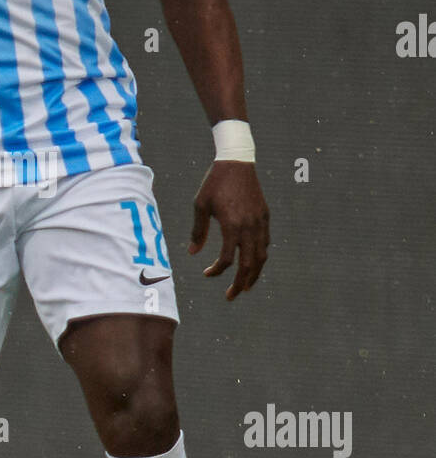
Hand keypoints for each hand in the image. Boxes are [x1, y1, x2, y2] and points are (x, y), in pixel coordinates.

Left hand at [189, 162, 269, 299]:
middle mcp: (249, 227)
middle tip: (231, 296)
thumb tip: (193, 254)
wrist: (236, 161)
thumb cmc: (214, 183)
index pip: (227, 259)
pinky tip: (253, 262)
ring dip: (254, 274)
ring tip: (245, 286)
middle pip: (249, 264)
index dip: (217, 271)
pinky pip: (265, 242)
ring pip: (261, 256)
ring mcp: (260, 222)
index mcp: (232, 225)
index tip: (207, 274)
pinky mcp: (265, 216)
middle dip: (240, 283)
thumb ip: (198, 231)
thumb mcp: (200, 205)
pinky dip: (259, 256)